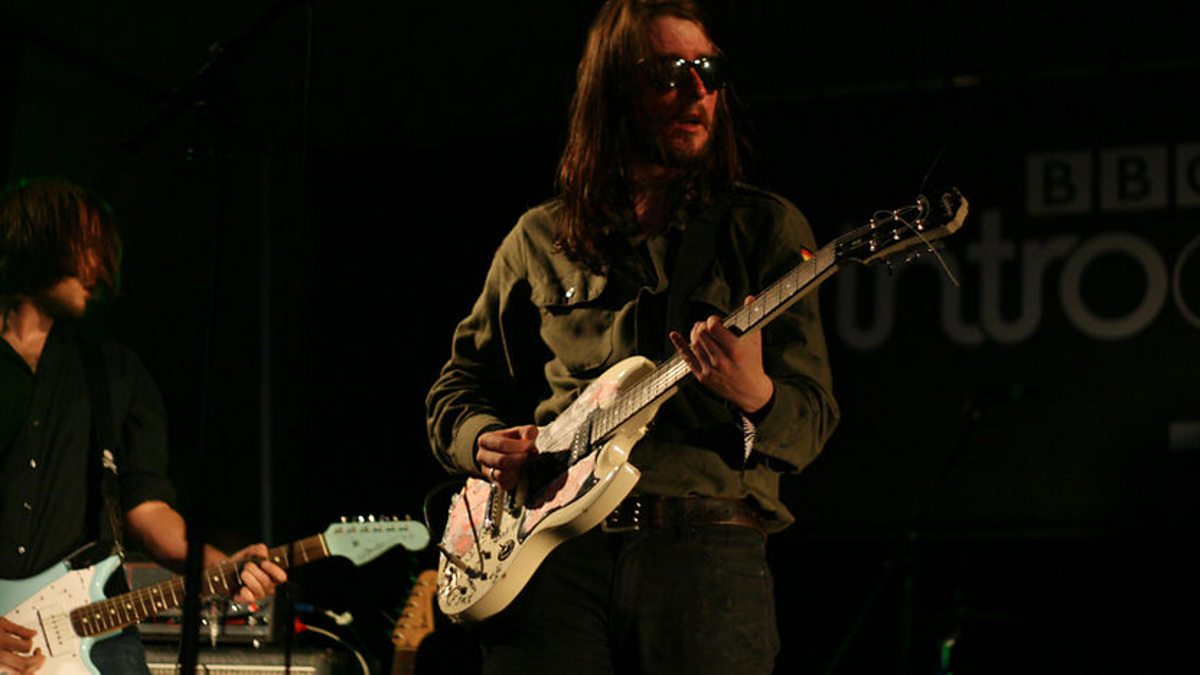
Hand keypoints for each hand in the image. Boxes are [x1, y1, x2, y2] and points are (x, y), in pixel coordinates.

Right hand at [0, 617, 44, 673]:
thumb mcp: (0, 623)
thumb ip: (19, 629)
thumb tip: (34, 633)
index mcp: (1, 641)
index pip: (26, 646)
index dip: (32, 642)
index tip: (29, 638)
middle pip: (25, 664)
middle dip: (38, 660)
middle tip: (41, 655)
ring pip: (19, 673)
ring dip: (32, 669)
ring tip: (35, 663)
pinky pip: (12, 674)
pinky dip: (22, 673)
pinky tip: (26, 671)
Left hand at [228, 543, 287, 603]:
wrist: (226, 571)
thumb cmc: (242, 562)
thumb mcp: (249, 552)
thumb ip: (258, 549)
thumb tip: (264, 553)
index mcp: (272, 575)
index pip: (281, 577)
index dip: (274, 570)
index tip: (264, 563)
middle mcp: (267, 586)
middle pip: (267, 582)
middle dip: (256, 572)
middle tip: (247, 565)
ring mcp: (257, 594)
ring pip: (259, 589)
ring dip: (249, 579)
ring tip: (243, 573)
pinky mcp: (246, 599)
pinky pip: (249, 599)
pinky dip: (245, 592)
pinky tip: (242, 587)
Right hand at [476, 425, 537, 490]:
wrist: (508, 454)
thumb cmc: (513, 441)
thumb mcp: (519, 432)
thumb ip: (527, 431)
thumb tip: (530, 437)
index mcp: (485, 440)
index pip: (501, 444)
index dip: (518, 445)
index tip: (531, 445)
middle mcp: (482, 457)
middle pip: (501, 460)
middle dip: (519, 458)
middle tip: (531, 455)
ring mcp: (487, 471)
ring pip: (502, 475)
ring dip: (518, 469)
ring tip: (528, 462)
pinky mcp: (495, 483)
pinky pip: (506, 484)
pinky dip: (517, 479)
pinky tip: (524, 471)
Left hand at [669, 296, 773, 414]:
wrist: (750, 392)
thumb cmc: (753, 364)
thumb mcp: (756, 341)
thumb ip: (752, 317)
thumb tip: (749, 297)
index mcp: (735, 350)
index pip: (714, 327)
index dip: (712, 320)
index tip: (716, 321)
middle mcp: (721, 361)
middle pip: (701, 334)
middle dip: (702, 325)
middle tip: (706, 325)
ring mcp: (710, 370)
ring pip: (694, 344)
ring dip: (694, 333)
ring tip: (700, 330)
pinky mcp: (702, 377)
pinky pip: (687, 358)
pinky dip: (680, 345)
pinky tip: (675, 335)